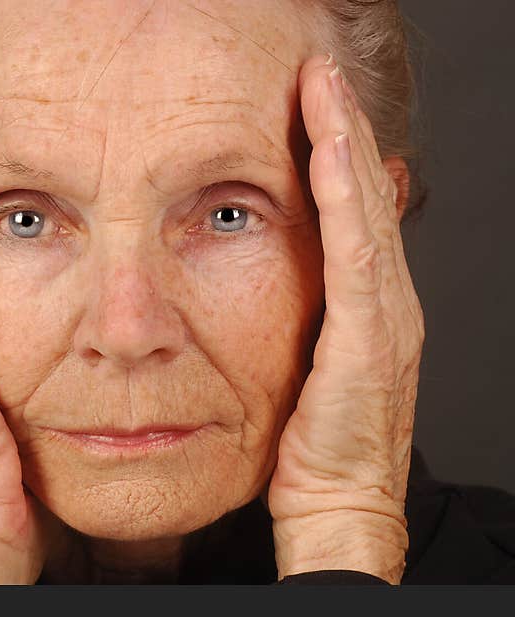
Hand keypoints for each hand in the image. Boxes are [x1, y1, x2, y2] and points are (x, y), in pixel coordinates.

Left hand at [267, 55, 424, 583]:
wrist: (340, 504)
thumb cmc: (314, 441)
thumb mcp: (302, 362)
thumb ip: (299, 312)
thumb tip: (271, 265)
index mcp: (366, 304)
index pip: (352, 210)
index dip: (335, 151)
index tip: (309, 100)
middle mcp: (386, 301)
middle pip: (365, 196)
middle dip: (343, 129)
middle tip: (322, 70)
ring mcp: (386, 318)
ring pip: (366, 212)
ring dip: (347, 145)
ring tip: (326, 86)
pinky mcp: (371, 341)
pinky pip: (357, 257)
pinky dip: (347, 201)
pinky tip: (331, 154)